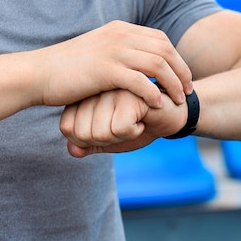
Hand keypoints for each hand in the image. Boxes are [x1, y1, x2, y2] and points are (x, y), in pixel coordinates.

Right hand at [36, 20, 192, 108]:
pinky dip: (153, 93)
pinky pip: (140, 80)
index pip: (161, 39)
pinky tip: (158, 105)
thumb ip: (122, 52)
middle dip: (182, 71)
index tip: (184, 78)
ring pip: (157, 64)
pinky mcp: (105, 70)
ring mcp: (113, 51)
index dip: (178, 59)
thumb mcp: (101, 51)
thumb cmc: (70, 69)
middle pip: (165, 50)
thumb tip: (142, 61)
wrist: (39, 74)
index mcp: (121, 29)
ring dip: (172, 83)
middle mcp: (120, 35)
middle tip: (188, 91)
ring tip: (178, 100)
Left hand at [59, 88, 187, 157]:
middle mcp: (94, 88)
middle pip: (82, 134)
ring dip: (122, 137)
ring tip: (135, 120)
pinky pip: (119, 128)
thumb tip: (73, 151)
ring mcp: (111, 88)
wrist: (173, 114)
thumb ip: (87, 144)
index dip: (91, 140)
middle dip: (107, 140)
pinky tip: (144, 117)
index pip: (68, 129)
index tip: (110, 128)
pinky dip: (134, 131)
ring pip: (100, 133)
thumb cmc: (142, 123)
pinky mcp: (129, 92)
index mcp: (84, 95)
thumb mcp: (111, 138)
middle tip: (125, 125)